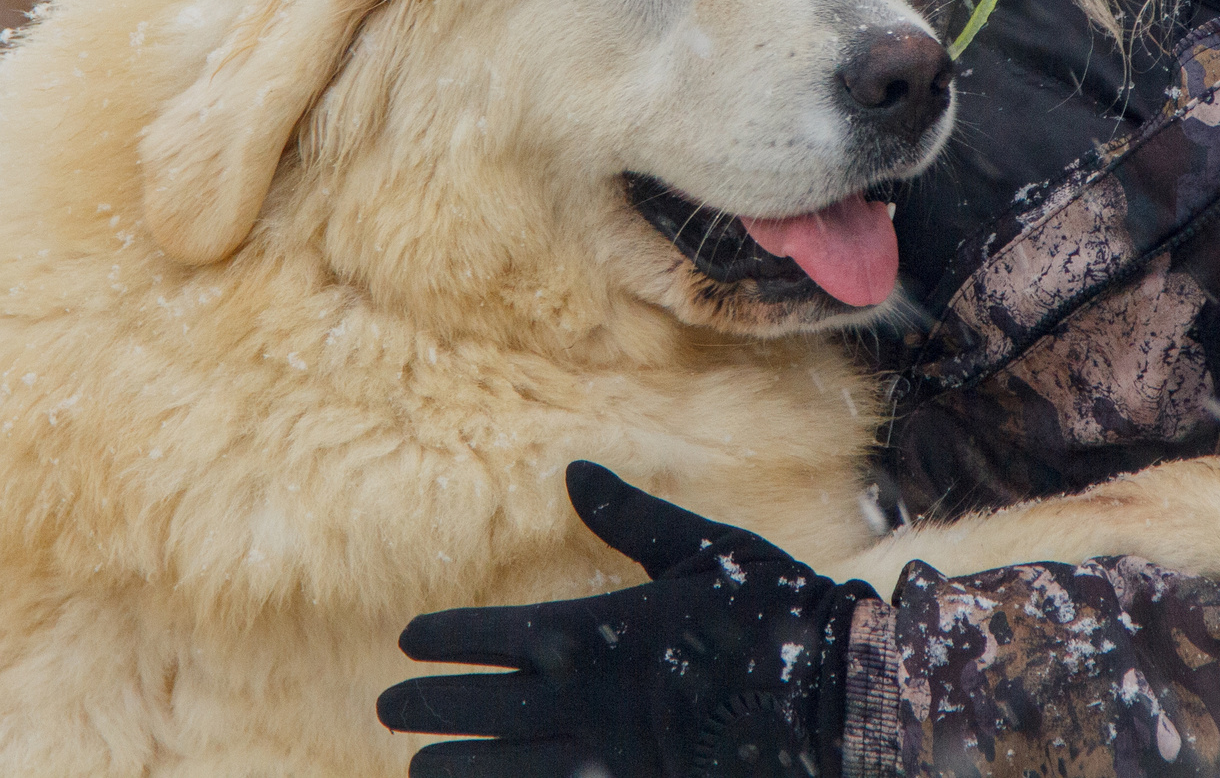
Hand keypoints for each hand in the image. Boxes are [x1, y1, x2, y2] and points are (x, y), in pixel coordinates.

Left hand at [376, 461, 873, 776]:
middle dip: (428, 706)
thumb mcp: (695, 550)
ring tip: (419, 767)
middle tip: (388, 705)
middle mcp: (581, 701)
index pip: (491, 636)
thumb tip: (574, 472)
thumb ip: (628, 518)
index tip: (408, 641)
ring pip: (502, 770)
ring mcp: (604, 759)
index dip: (444, 639)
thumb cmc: (765, 612)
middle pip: (479, 708)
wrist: (830, 698)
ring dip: (455, 768)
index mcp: (591, 633)